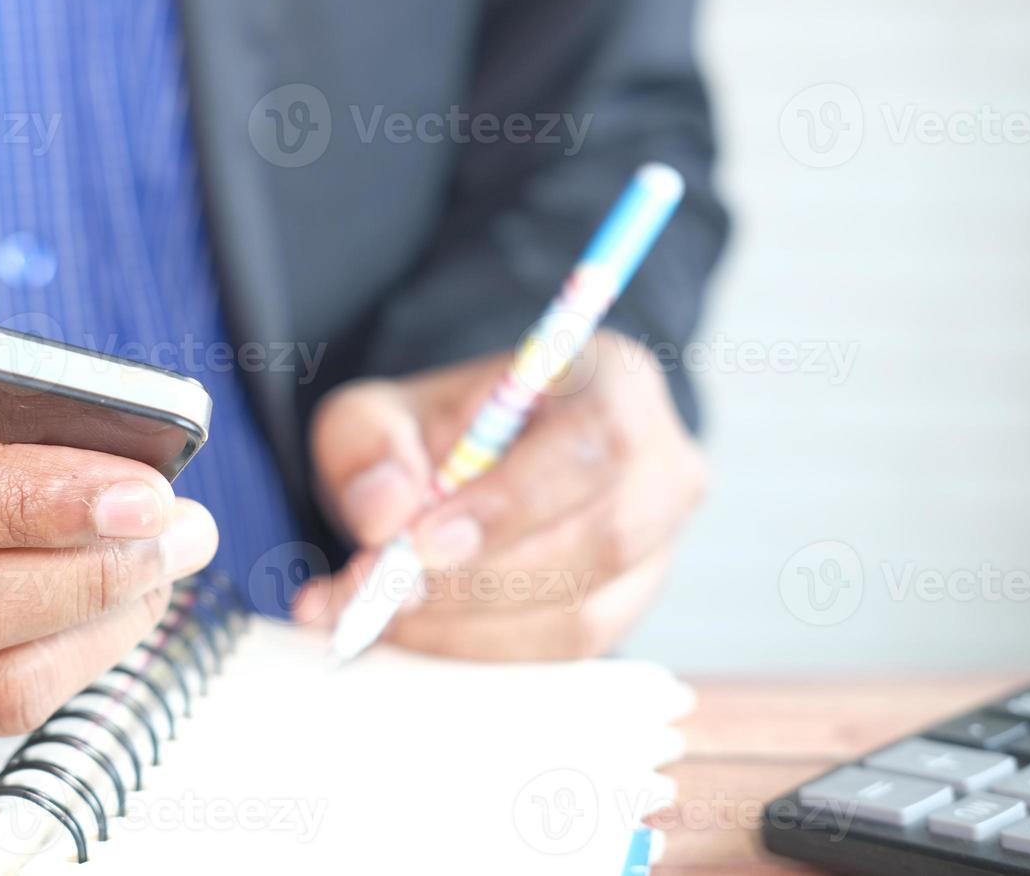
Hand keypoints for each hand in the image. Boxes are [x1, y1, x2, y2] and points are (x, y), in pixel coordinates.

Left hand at [295, 330, 705, 660]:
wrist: (452, 475)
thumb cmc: (429, 435)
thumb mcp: (375, 415)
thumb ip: (370, 447)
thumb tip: (385, 509)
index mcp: (612, 380)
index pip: (596, 439)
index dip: (516, 499)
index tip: (425, 540)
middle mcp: (659, 461)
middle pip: (605, 535)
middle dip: (485, 577)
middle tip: (389, 589)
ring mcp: (658, 543)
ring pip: (586, 607)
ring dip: (473, 622)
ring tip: (385, 607)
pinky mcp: (629, 605)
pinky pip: (567, 649)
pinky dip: (482, 647)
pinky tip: (417, 629)